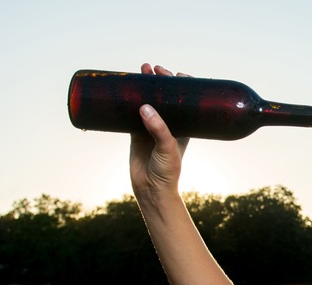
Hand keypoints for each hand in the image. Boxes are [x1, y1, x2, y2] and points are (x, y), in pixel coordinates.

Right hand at [129, 64, 190, 200]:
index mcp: (184, 126)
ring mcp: (152, 127)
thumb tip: (145, 108)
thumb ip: (158, 128)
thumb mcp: (168, 148)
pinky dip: (129, 99)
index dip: (182, 86)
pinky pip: (131, 112)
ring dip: (145, 86)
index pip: (186, 101)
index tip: (176, 74)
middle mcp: (169, 124)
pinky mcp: (136, 132)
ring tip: (142, 69)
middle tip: (154, 69)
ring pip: (149, 101)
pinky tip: (125, 88)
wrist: (151, 189)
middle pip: (166, 96)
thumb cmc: (167, 171)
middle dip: (160, 81)